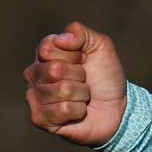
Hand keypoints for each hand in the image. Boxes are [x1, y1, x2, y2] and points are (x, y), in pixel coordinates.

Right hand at [24, 20, 126, 146]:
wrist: (117, 107)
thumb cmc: (105, 75)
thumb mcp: (100, 46)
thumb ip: (80, 33)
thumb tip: (60, 39)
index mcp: (44, 53)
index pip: (48, 48)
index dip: (73, 55)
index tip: (83, 60)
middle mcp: (34, 74)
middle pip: (54, 69)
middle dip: (79, 75)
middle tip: (84, 81)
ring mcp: (34, 97)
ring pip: (61, 90)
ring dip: (81, 94)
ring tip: (82, 97)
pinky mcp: (39, 118)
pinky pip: (62, 110)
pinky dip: (78, 111)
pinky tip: (77, 112)